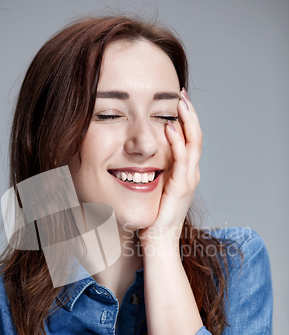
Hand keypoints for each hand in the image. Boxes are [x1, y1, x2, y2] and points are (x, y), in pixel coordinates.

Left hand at [139, 89, 201, 247]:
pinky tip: (170, 128)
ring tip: (180, 102)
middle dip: (189, 114)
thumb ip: (154, 172)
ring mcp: (188, 180)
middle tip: (182, 93)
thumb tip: (138, 159)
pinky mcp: (181, 188)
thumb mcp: (155, 189)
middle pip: (196, 136)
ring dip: (187, 121)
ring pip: (194, 144)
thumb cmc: (153, 218)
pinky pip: (182, 161)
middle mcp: (190, 174)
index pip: (190, 139)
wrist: (158, 241)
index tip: (177, 101)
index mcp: (185, 172)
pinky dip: (178, 143)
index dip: (186, 119)